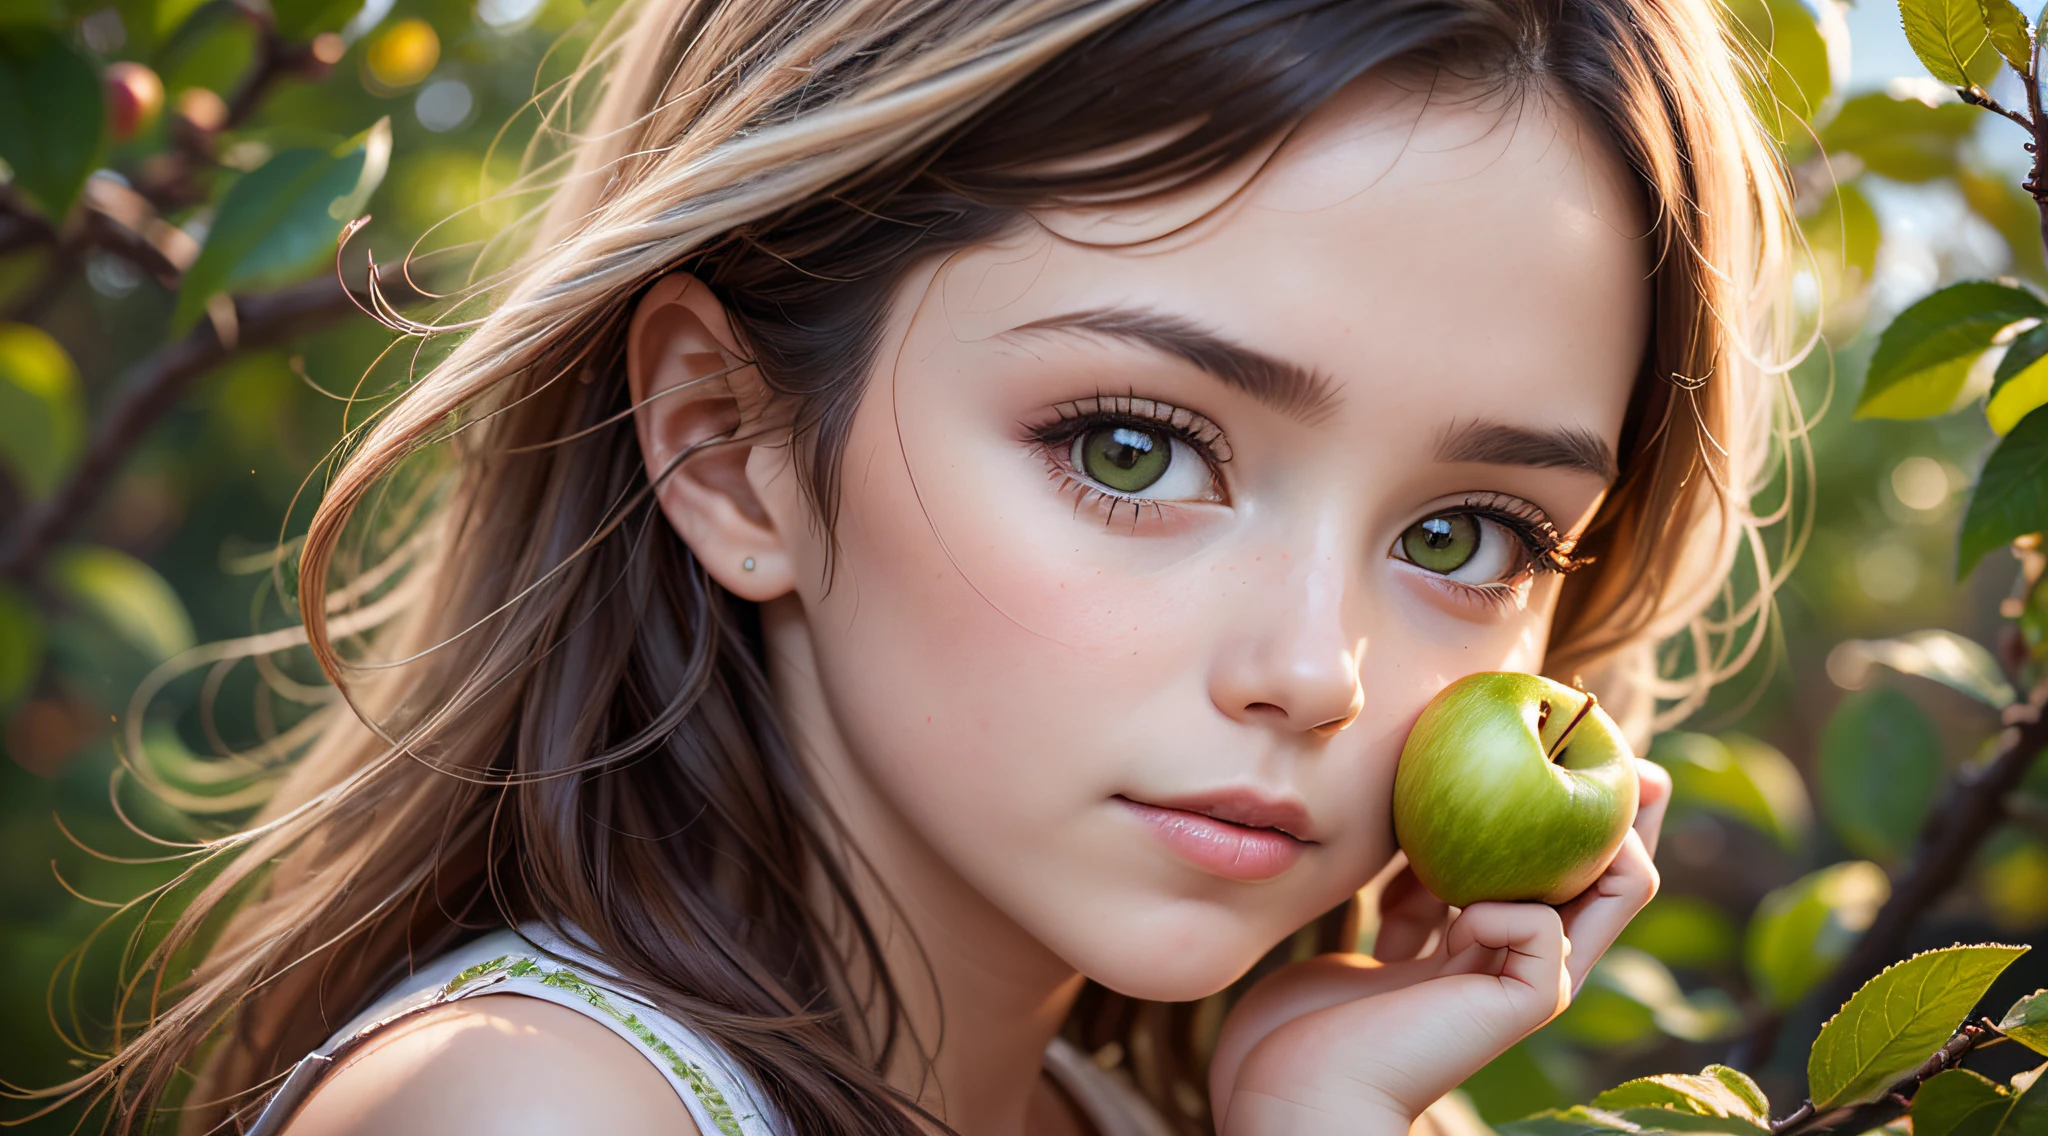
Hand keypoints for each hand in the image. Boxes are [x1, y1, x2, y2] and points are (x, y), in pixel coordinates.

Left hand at [1208, 759, 1670, 1135]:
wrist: (1289, 1090)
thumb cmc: (1307, 1024)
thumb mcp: (1372, 929)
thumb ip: (1411, 893)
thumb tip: (1424, 843)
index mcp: (1493, 949)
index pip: (1569, 872)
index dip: (1585, 812)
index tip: (1578, 746)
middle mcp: (1528, 964)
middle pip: (1619, 876)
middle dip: (1630, 807)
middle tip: (1622, 749)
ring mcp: (1532, 985)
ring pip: (1619, 892)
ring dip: (1599, 833)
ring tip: (1563, 787)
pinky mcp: (1523, 1005)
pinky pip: (1544, 932)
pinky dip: (1503, 905)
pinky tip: (1456, 911)